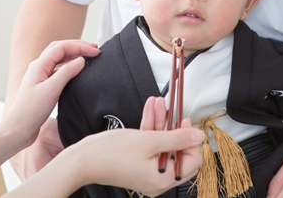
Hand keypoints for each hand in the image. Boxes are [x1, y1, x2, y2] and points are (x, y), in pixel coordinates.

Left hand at [3, 39, 99, 174]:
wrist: (18, 130)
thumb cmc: (30, 112)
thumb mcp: (52, 90)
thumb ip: (67, 72)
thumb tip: (81, 60)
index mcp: (39, 65)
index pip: (62, 47)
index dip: (80, 46)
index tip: (95, 51)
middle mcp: (39, 67)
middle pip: (60, 49)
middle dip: (78, 46)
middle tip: (94, 49)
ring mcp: (40, 76)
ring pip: (59, 59)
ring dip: (74, 55)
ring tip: (88, 56)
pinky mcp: (43, 86)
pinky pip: (58, 70)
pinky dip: (69, 66)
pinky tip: (76, 71)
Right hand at [59, 97, 203, 195]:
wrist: (83, 159)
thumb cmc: (112, 153)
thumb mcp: (150, 141)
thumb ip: (177, 138)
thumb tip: (199, 137)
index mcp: (163, 179)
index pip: (192, 161)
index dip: (191, 141)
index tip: (186, 123)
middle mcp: (157, 180)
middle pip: (176, 151)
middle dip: (174, 127)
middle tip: (173, 111)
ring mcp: (147, 172)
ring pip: (162, 144)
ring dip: (161, 122)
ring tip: (159, 102)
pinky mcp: (138, 164)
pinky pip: (150, 146)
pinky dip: (150, 128)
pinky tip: (150, 108)